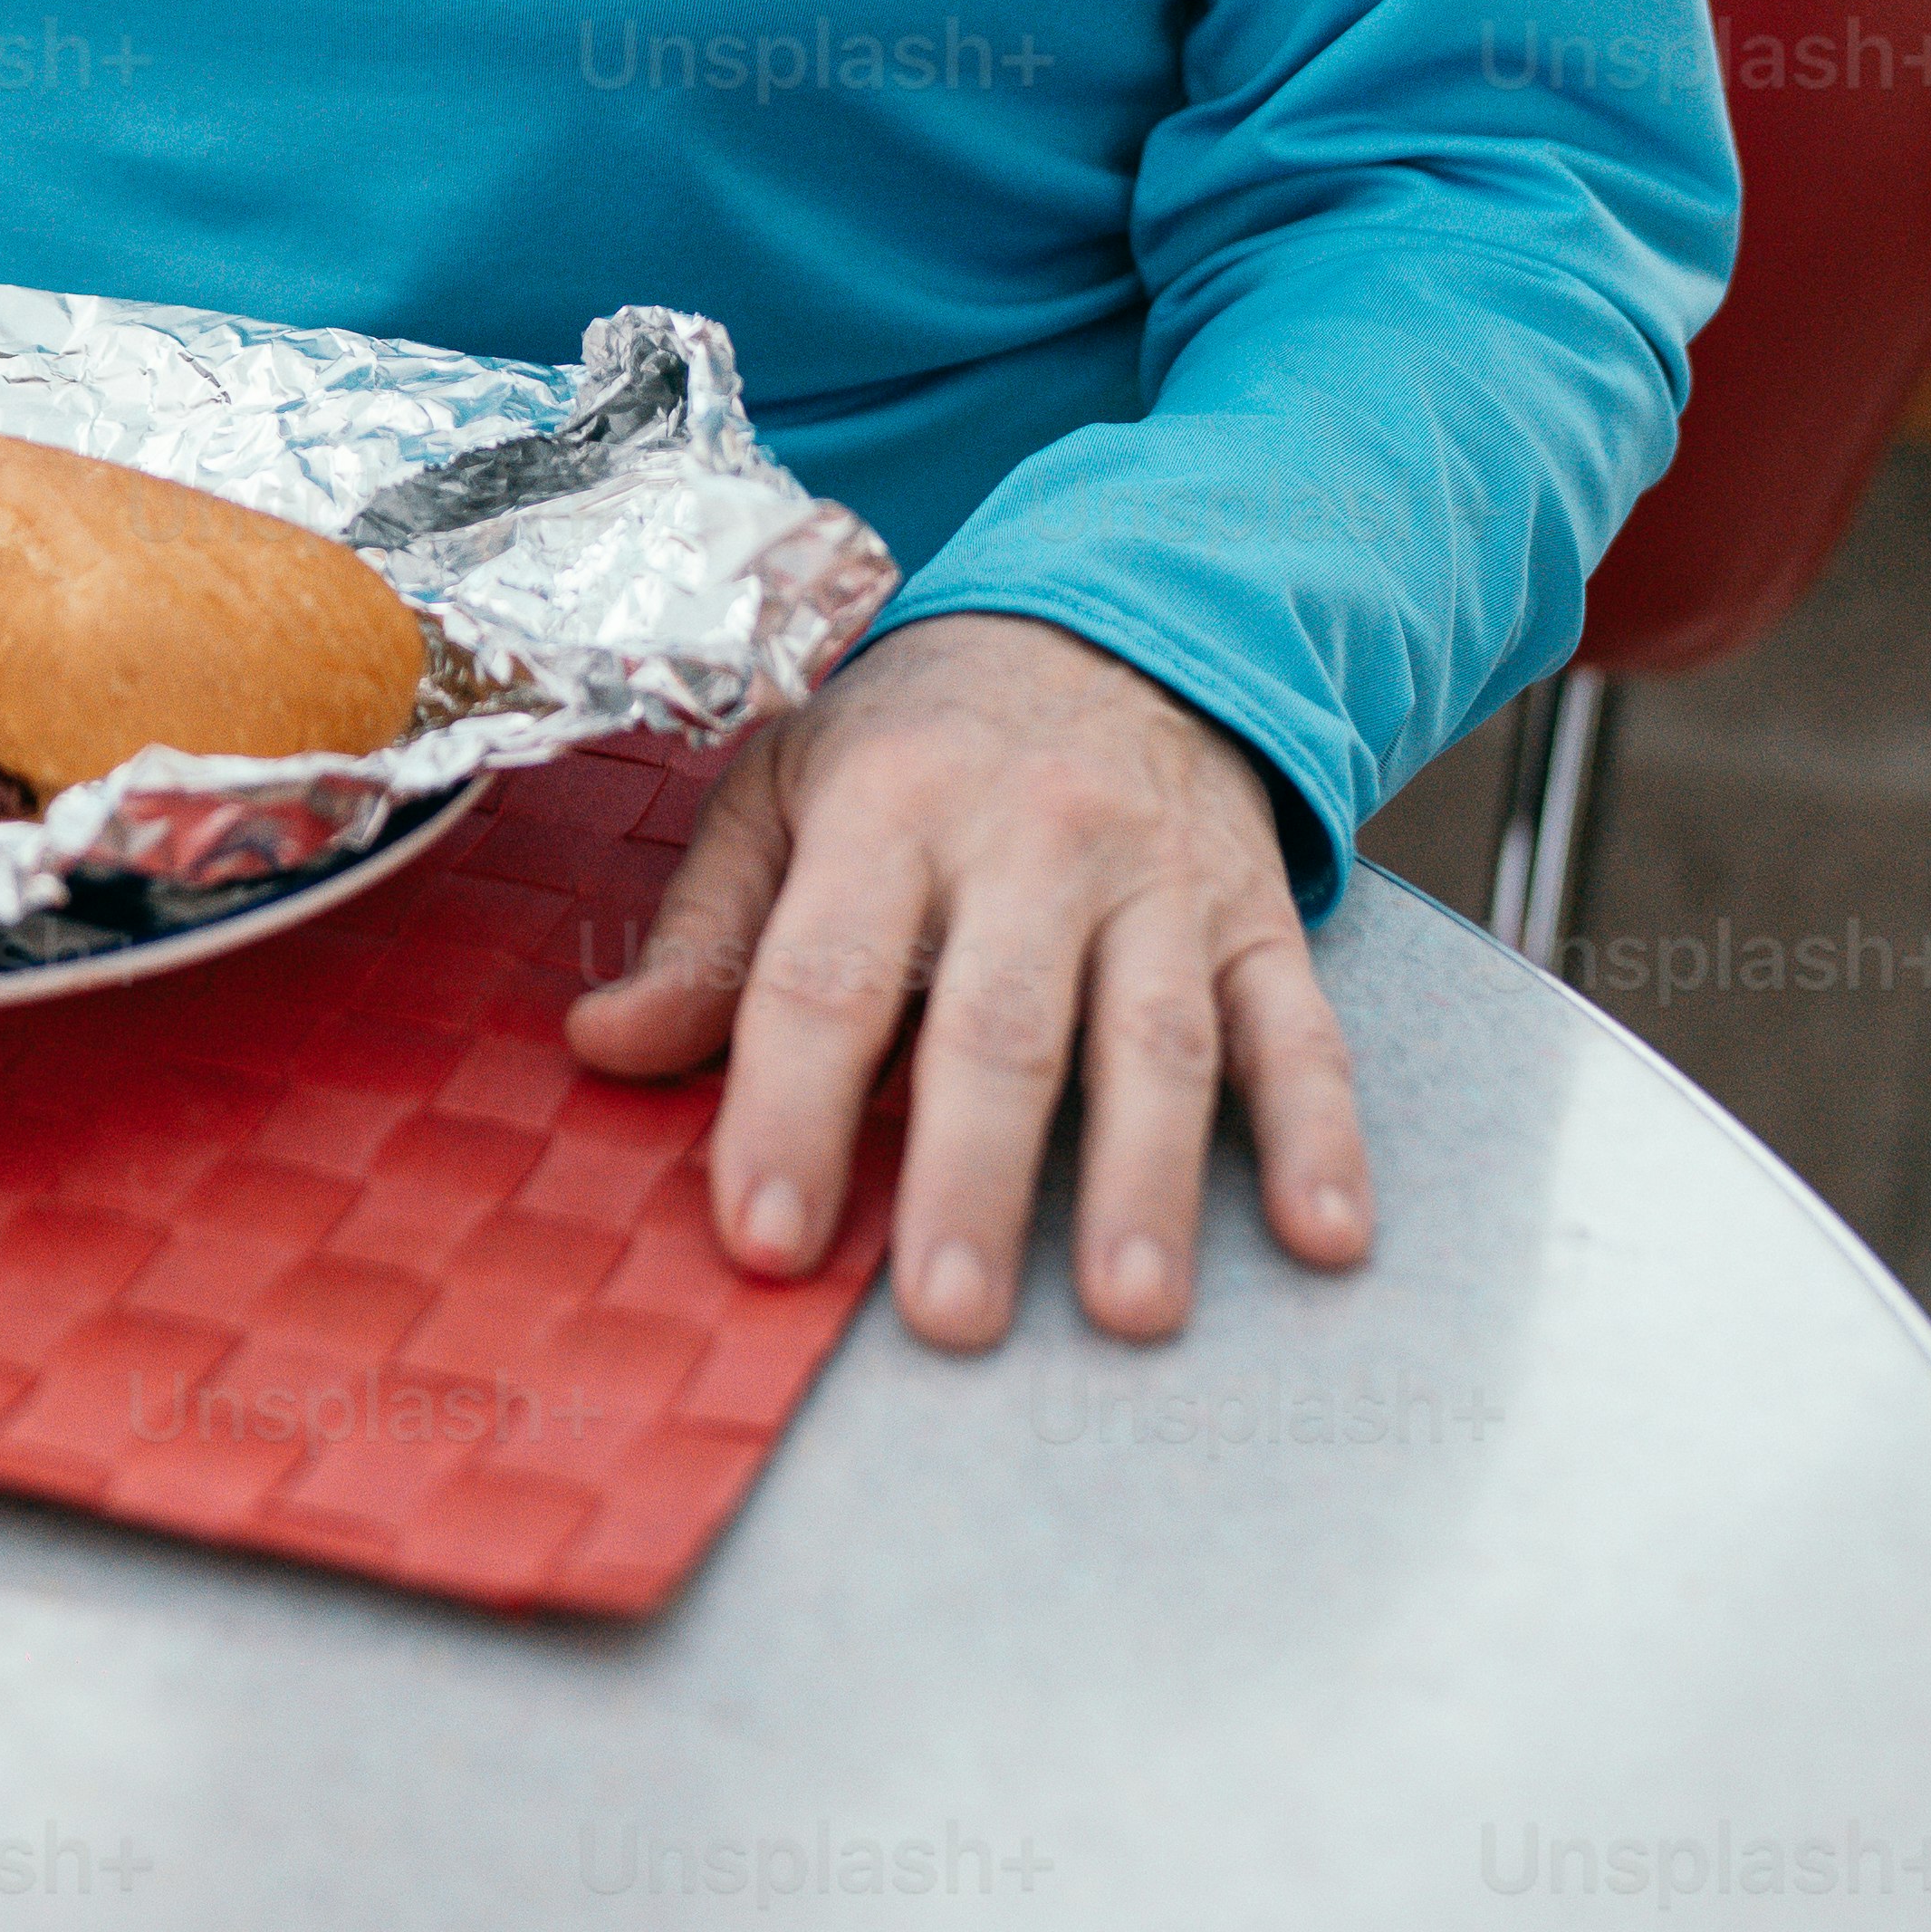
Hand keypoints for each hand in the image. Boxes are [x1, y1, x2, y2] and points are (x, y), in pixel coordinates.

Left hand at [563, 609, 1371, 1345]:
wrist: (1114, 616)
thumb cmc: (921, 735)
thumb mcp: (786, 785)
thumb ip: (706, 928)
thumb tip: (602, 1048)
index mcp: (888, 807)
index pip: (824, 974)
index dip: (788, 1109)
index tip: (765, 1238)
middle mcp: (1030, 840)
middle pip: (998, 1025)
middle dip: (972, 1175)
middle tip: (946, 1315)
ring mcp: (1158, 880)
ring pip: (1154, 1040)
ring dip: (1147, 1181)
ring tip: (1130, 1312)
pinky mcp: (1257, 914)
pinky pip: (1299, 1028)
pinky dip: (1323, 1133)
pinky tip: (1328, 1236)